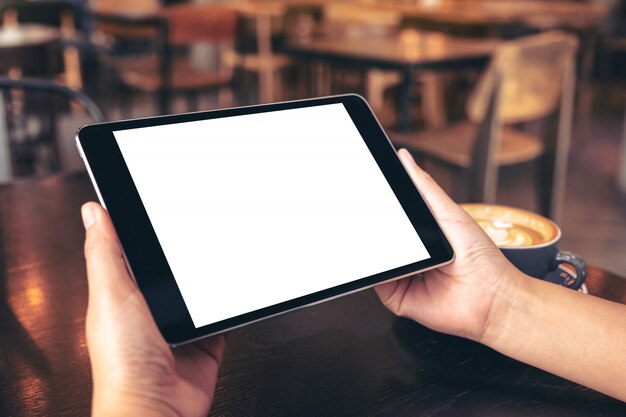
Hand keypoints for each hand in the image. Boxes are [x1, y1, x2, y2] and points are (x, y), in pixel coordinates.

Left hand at [82, 202, 224, 416]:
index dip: (144, 229)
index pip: (132, 252)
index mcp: (122, 295)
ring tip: (222, 257)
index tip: (160, 205)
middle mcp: (150, 310)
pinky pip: (222, 318)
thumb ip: (105, 254)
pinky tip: (233, 295)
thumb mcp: (111, 295)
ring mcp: (179, 327)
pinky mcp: (205, 343)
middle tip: (201, 228)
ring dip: (210, 282)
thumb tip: (94, 212)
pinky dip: (229, 309)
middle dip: (185, 255)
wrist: (158, 407)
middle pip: (172, 271)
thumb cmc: (123, 362)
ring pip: (200, 293)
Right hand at [375, 149, 524, 342]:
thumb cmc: (481, 259)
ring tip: (385, 237)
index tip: (365, 188)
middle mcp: (406, 254)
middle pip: (378, 236)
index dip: (377, 204)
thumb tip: (404, 158)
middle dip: (371, 225)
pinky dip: (376, 271)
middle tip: (367, 212)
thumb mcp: (449, 213)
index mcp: (418, 233)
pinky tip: (390, 260)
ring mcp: (399, 275)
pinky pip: (376, 281)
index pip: (389, 216)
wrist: (492, 298)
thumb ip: (424, 188)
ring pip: (374, 258)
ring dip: (373, 247)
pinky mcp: (394, 296)